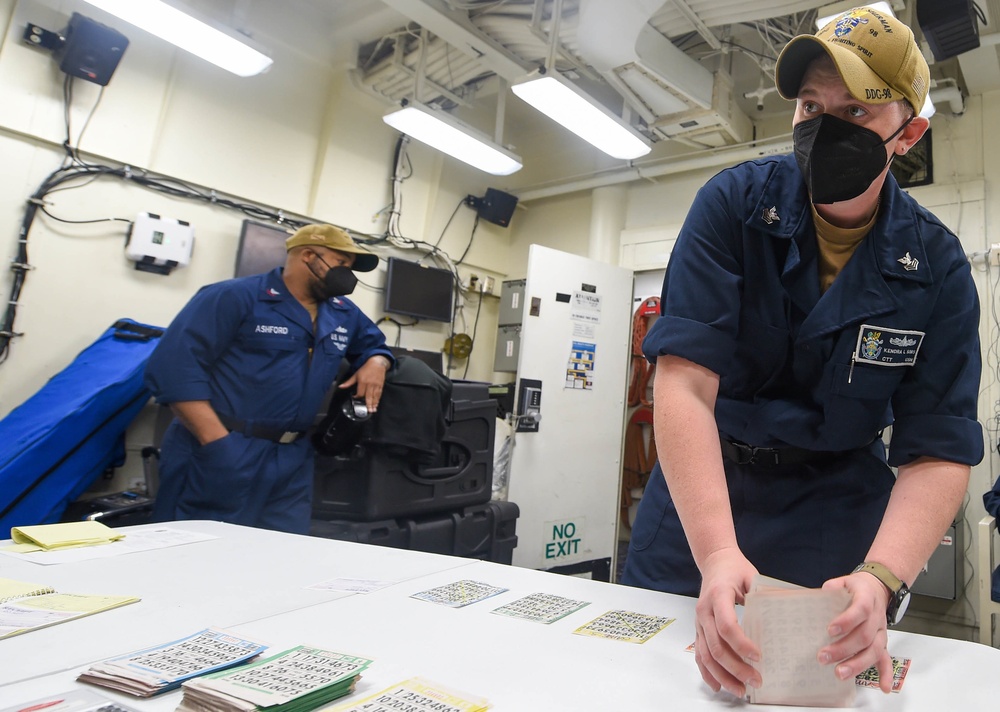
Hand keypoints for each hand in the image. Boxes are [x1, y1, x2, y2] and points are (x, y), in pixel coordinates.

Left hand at [338, 355, 389, 411]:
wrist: (377, 363)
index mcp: (363, 381)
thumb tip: (340, 386)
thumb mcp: (356, 374)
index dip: (357, 396)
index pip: (360, 392)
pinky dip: (378, 400)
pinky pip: (379, 394)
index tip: (355, 398)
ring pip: (375, 396)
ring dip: (374, 404)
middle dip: (368, 404)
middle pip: (369, 396)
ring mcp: (376, 385)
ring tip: (373, 410)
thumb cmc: (365, 369)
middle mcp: (370, 384)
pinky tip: (377, 404)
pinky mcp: (380, 385)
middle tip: (368, 411)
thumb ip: (349, 382)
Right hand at [693, 547, 760, 697]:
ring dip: (723, 675)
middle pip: (716, 646)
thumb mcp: (752, 577)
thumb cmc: (734, 569)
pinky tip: (718, 685)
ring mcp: (699, 621)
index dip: (741, 644)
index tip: (758, 657)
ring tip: (740, 690)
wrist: (714, 561)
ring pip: (706, 655)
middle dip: (735, 667)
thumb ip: (764, 596)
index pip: (727, 625)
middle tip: (756, 680)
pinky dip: (707, 672)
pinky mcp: (699, 629)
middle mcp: (704, 611)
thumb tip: (786, 617)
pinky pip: (699, 654)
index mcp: (718, 595)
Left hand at [818, 572, 893, 692]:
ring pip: (873, 650)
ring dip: (857, 664)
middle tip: (824, 656)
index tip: (830, 630)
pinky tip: (884, 687)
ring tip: (840, 673)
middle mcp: (876, 617)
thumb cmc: (857, 588)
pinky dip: (886, 674)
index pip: (860, 609)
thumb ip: (832, 587)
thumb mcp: (844, 581)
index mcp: (866, 598)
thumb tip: (821, 594)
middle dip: (843, 648)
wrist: (877, 589)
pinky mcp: (882, 642)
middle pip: (863, 636)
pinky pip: (886, 659)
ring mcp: (880, 632)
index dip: (846, 621)